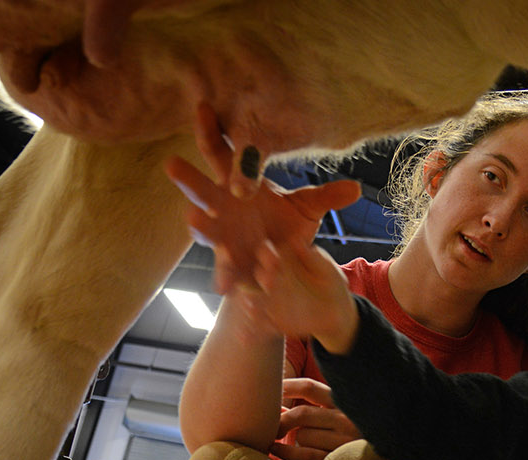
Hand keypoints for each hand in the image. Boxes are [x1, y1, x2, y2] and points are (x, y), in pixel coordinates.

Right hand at [166, 103, 360, 292]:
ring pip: (207, 231)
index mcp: (236, 185)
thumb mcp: (307, 209)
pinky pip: (227, 272)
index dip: (210, 131)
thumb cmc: (284, 228)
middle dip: (188, 179)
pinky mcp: (230, 270)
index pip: (220, 154)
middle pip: (202, 191)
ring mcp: (222, 240)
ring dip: (201, 225)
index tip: (202, 105)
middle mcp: (222, 210)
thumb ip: (326, 197)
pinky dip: (226, 276)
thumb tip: (355, 188)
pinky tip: (225, 286)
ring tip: (192, 218)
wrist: (281, 271)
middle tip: (171, 163)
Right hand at [242, 237, 358, 349]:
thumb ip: (313, 258)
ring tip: (249, 308)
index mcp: (281, 262)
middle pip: (260, 277)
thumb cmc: (332, 284)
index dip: (267, 252)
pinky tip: (244, 338)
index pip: (269, 254)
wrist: (337, 313)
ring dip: (251, 305)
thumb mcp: (327, 269)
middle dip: (261, 277)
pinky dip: (251, 333)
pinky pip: (259, 327)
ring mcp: (270, 302)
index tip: (269, 252)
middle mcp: (271, 280)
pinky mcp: (273, 321)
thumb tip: (299, 241)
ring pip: (255, 302)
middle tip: (264, 277)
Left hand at [270, 378, 361, 459]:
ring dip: (296, 440)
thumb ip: (314, 408)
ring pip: (302, 436)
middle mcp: (346, 418)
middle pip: (301, 414)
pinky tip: (276, 449)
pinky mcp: (340, 459)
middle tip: (273, 426)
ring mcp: (345, 440)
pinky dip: (286, 452)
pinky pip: (305, 454)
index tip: (269, 391)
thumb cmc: (356, 432)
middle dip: (282, 421)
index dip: (285, 387)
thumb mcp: (342, 412)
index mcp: (345, 401)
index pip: (309, 387)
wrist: (383, 458)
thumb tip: (277, 407)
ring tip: (306, 443)